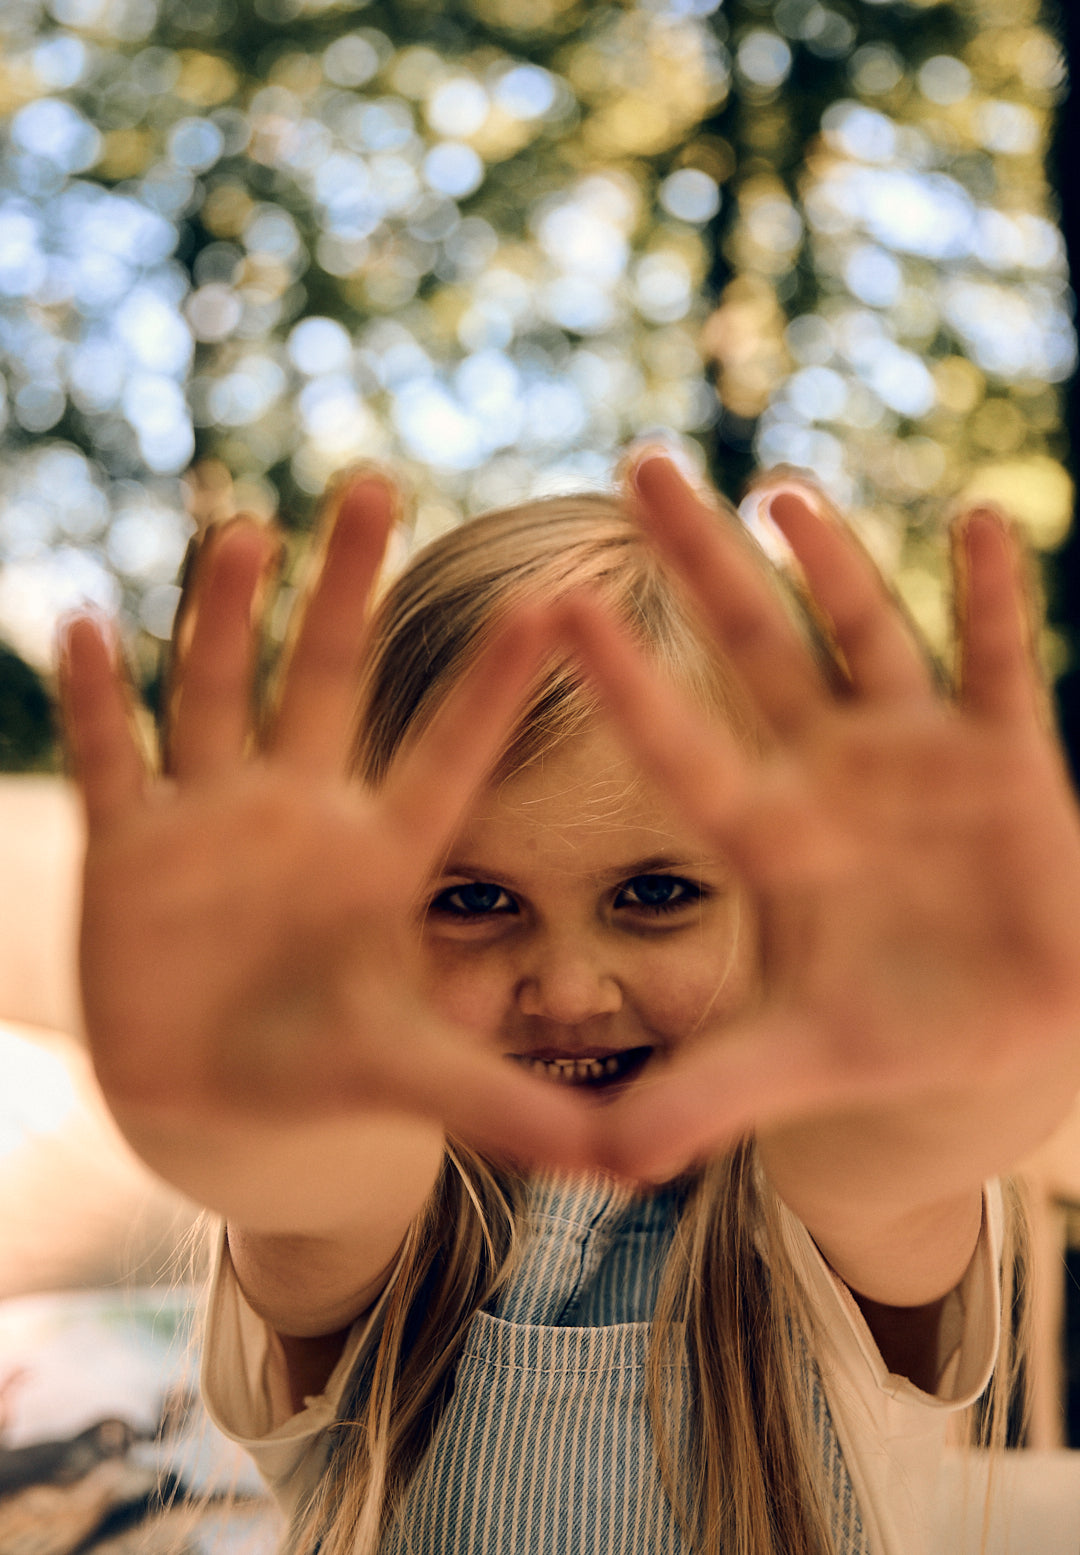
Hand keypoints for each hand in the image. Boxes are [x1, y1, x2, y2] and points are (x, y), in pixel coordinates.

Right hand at [60, 476, 593, 1170]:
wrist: (221, 1102)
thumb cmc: (330, 1074)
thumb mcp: (418, 1078)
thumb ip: (511, 1105)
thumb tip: (633, 1164)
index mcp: (383, 855)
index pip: (450, 753)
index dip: (495, 685)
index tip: (552, 600)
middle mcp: (302, 813)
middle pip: (327, 681)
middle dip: (346, 588)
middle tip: (378, 485)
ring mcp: (212, 822)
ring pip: (217, 694)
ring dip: (223, 616)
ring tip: (245, 530)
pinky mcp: (131, 851)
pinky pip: (113, 760)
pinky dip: (97, 703)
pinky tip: (85, 628)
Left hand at [562, 454, 1079, 1189]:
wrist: (986, 1035)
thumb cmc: (875, 1035)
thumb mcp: (788, 1067)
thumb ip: (701, 1097)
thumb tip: (600, 1166)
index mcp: (766, 836)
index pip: (681, 744)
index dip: (628, 679)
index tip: (558, 604)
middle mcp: (828, 773)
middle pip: (753, 649)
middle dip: (700, 561)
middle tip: (638, 464)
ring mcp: (916, 755)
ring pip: (865, 635)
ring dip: (831, 560)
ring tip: (780, 486)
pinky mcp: (1008, 758)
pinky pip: (999, 664)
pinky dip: (994, 598)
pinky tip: (982, 520)